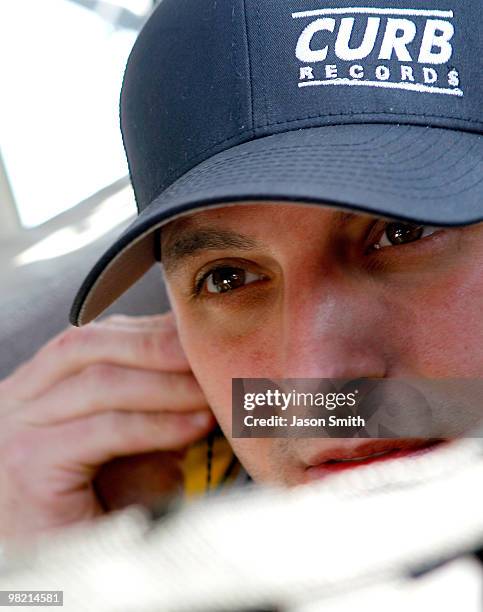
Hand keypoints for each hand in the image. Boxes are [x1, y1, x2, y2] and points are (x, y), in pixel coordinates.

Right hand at [0, 313, 214, 539]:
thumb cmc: (96, 506)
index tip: (198, 336)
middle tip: (208, 352)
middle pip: (92, 344)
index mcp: (37, 385)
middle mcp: (19, 397)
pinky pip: (106, 430)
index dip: (150, 331)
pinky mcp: (29, 464)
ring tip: (211, 392)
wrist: (59, 572)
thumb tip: (198, 370)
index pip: (95, 337)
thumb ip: (151, 405)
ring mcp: (17, 428)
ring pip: (101, 383)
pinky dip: (158, 425)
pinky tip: (195, 427)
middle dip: (158, 345)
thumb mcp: (128, 443)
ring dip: (167, 385)